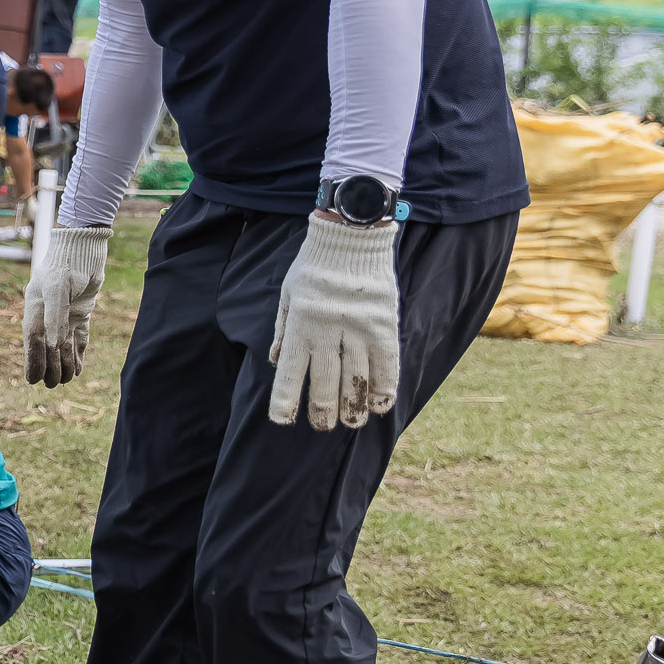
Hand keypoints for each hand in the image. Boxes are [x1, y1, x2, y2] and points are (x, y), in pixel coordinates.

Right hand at [23, 225, 112, 386]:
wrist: (84, 244)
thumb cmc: (67, 262)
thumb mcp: (59, 288)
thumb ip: (55, 317)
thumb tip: (52, 345)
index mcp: (36, 307)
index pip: (32, 340)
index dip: (32, 361)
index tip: (32, 380)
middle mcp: (48, 313)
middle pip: (46, 346)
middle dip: (50, 366)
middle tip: (54, 385)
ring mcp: (65, 312)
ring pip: (62, 343)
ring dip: (64, 362)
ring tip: (68, 379)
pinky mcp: (80, 311)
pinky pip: (77, 336)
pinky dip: (77, 352)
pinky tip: (78, 366)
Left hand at [268, 215, 399, 430]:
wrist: (350, 237)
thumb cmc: (313, 267)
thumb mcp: (287, 295)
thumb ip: (283, 331)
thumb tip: (277, 363)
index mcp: (300, 324)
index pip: (289, 372)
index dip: (285, 399)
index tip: (283, 421)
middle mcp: (327, 331)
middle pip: (324, 381)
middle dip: (321, 409)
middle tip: (322, 426)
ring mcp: (358, 329)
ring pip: (356, 378)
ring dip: (353, 405)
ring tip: (351, 423)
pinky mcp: (384, 325)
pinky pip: (386, 363)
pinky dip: (384, 387)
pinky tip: (380, 405)